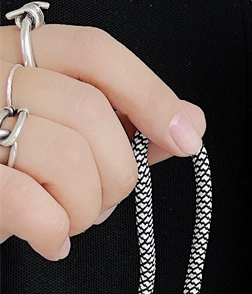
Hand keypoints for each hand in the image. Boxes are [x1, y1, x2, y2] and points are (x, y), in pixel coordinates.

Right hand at [0, 25, 205, 259]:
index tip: (185, 139)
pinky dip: (54, 231)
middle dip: (118, 172)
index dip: (151, 95)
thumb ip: (126, 121)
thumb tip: (191, 121)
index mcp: (18, 54)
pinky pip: (27, 203)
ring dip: (87, 207)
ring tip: (71, 219)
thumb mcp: (69, 134)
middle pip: (89, 111)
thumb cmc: (14, 169)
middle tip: (106, 200)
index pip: (95, 52)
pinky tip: (51, 241)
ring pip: (65, 157)